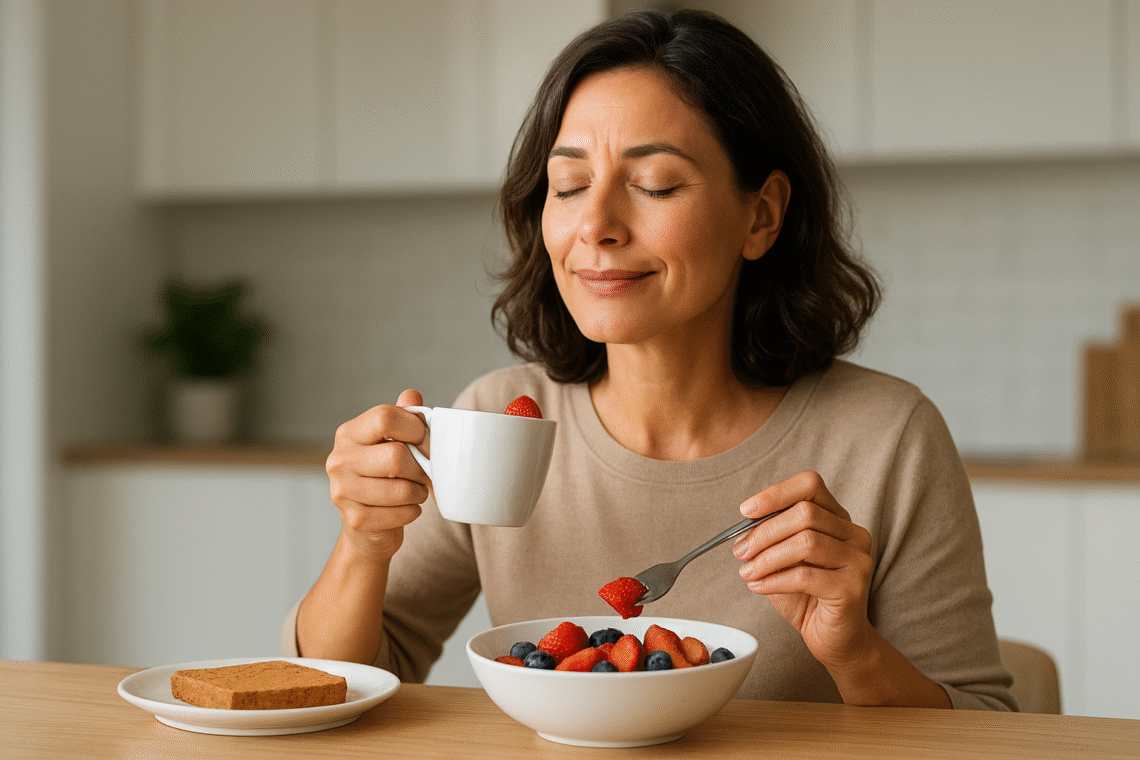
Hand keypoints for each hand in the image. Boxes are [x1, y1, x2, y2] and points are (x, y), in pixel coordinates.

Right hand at [324, 389, 430, 560]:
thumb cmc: (384, 476)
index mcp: (349, 434)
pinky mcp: (355, 519)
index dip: (415, 428)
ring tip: (417, 491)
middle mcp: (339, 460)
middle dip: (421, 467)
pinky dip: (413, 511)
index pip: (384, 417)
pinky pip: (401, 513)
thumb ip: (403, 417)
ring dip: (419, 492)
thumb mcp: (392, 441)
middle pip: (396, 456)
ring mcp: (342, 491)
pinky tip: (408, 508)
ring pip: (401, 488)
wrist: (367, 526)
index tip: (423, 440)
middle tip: (425, 473)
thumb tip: (412, 396)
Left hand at [732, 471, 874, 671]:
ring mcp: (858, 560)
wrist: (835, 639)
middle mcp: (854, 534)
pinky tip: (758, 587)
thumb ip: (772, 539)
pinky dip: (774, 580)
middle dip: (764, 532)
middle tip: (740, 551)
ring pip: (806, 543)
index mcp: (838, 519)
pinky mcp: (853, 588)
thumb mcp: (784, 560)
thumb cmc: (807, 596)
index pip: (810, 486)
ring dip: (767, 557)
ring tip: (746, 572)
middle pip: (805, 514)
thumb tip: (742, 528)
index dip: (775, 494)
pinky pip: (806, 576)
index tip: (745, 511)